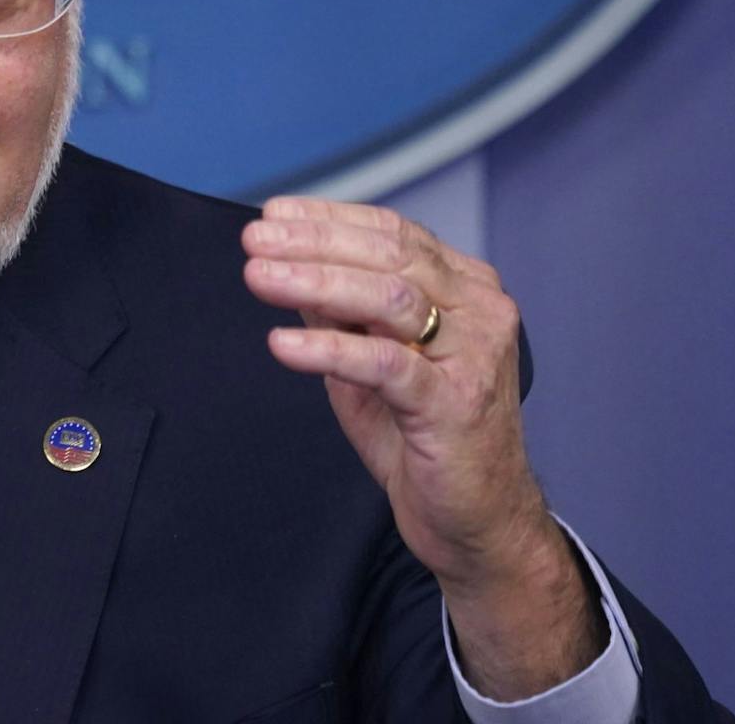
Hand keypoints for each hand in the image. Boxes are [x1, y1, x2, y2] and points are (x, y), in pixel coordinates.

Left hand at [241, 196, 606, 698]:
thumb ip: (341, 315)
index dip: (330, 218)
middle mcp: (480, 311)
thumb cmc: (423, 438)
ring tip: (259, 277)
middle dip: (313, 243)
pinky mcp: (455, 404)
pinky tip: (283, 345)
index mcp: (466, 289)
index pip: (394, 233)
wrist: (473, 520)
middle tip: (254, 241)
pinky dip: (329, 349)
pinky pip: (385, 364)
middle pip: (388, 256)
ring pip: (388, 298)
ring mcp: (474, 355)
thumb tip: (291, 266)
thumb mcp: (370, 363)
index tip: (273, 214)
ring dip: (315, 281)